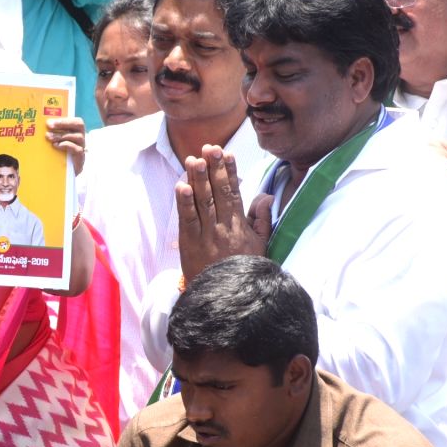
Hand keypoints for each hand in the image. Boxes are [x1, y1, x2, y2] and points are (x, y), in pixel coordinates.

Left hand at [46, 117, 85, 175]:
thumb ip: (51, 133)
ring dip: (61, 135)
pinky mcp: (80, 158)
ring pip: (78, 137)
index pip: (75, 121)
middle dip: (64, 124)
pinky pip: (77, 149)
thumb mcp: (53, 142)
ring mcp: (82, 147)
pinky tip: (56, 146)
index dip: (64, 119)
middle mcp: (81, 138)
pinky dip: (66, 145)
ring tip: (49, 137)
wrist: (61, 174)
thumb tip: (40, 126)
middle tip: (49, 126)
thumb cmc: (56, 155)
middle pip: (79, 125)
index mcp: (75, 132)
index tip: (49, 122)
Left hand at [176, 145, 267, 285]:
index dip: (230, 172)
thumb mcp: (260, 246)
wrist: (227, 299)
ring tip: (194, 160)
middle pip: (218, 192)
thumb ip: (261, 220)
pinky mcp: (191, 244)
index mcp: (240, 225)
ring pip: (202, 202)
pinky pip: (187, 220)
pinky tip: (182, 186)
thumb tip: (265, 197)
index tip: (227, 154)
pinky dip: (184, 203)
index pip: (234, 193)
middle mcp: (224, 227)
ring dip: (197, 179)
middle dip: (213, 169)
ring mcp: (207, 235)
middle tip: (210, 148)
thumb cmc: (243, 270)